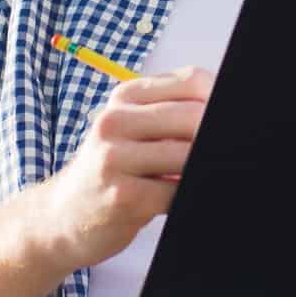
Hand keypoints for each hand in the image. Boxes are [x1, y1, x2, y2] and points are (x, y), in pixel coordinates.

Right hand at [38, 65, 211, 271]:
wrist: (61, 216)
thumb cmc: (111, 170)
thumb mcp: (132, 130)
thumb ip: (174, 115)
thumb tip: (227, 112)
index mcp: (125, 97)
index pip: (192, 80)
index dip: (221, 99)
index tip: (234, 119)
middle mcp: (115, 121)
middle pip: (194, 117)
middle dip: (217, 137)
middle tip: (231, 152)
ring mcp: (114, 159)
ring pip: (188, 155)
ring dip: (203, 168)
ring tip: (201, 176)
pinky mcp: (121, 197)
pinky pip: (176, 192)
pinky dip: (187, 196)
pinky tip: (181, 199)